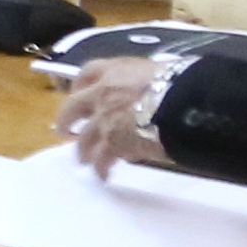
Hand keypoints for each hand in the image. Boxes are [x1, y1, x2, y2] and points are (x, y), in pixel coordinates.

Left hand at [57, 52, 173, 173]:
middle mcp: (103, 93)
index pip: (88, 72)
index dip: (79, 84)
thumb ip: (143, 82)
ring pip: (84, 138)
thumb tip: (149, 92)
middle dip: (66, 120)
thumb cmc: (179, 83)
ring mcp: (104, 119)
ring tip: (83, 160)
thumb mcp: (158, 72)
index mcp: (116, 71)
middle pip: (73, 107)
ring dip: (82, 150)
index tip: (76, 92)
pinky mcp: (112, 143)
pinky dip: (101, 168)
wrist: (182, 103)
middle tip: (64, 131)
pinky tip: (103, 175)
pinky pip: (101, 158)